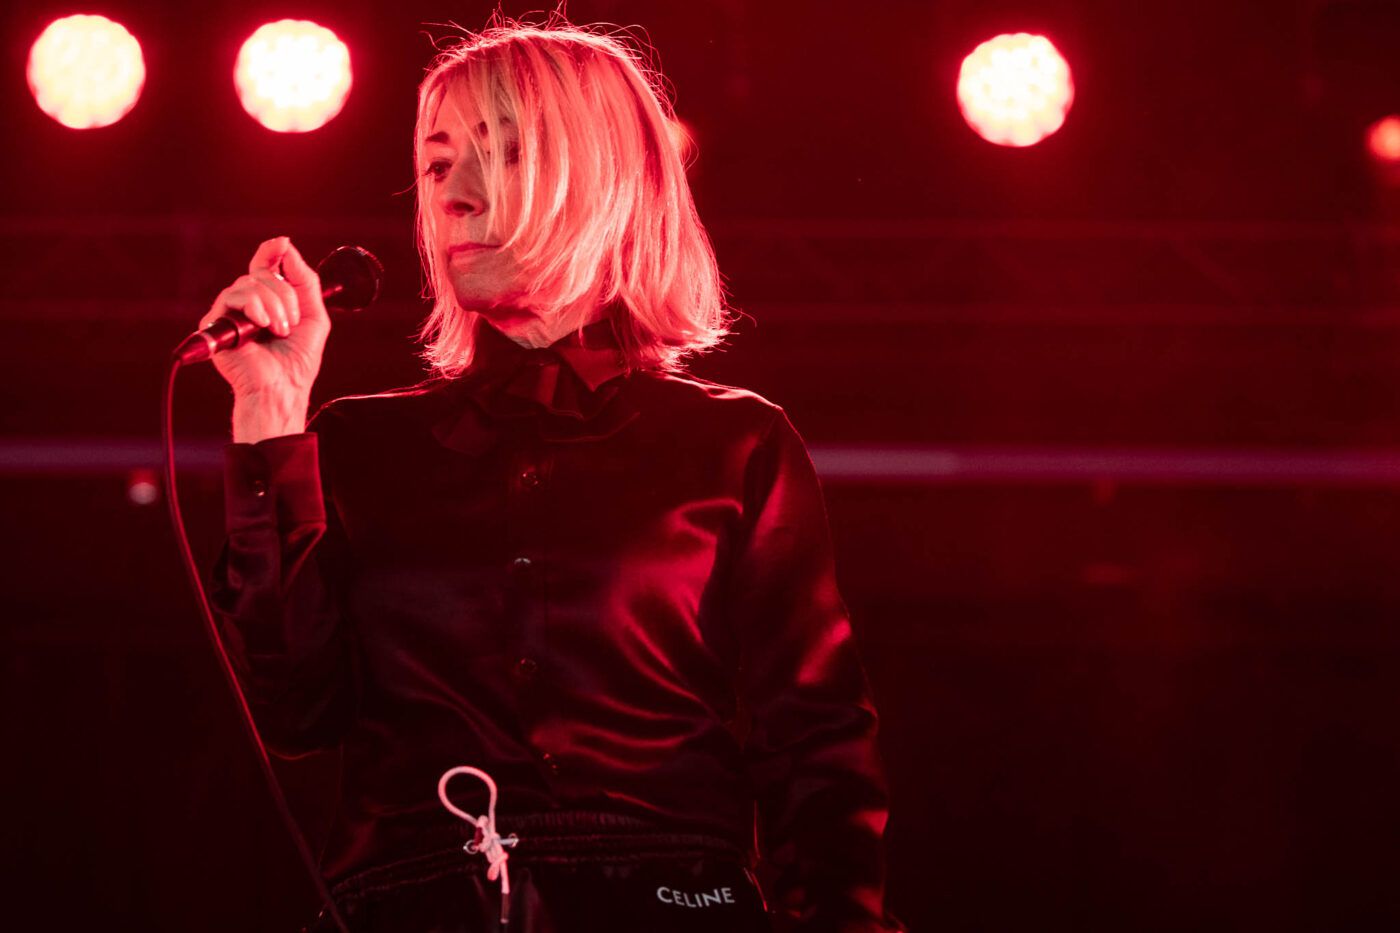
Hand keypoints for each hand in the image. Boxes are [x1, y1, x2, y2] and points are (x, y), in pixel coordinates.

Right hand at [202, 236, 330, 401]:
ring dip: (273, 305)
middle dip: (285, 295)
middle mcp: (246, 305)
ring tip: (280, 330)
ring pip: (249, 283)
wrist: (283, 387)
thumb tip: (286, 246)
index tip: (282, 243)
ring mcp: (229, 313)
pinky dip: (254, 307)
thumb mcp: (313, 315)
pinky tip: (263, 326)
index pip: (264, 267)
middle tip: (291, 323)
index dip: (271, 251)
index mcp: (268, 302)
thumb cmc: (297, 359)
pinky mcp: (215, 324)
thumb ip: (304, 280)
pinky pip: (233, 296)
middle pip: (262, 274)